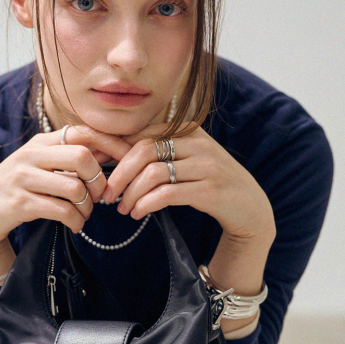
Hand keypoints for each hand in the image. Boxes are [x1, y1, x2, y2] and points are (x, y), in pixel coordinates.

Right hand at [0, 125, 130, 249]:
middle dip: (100, 180)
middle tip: (101, 198)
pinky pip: (61, 210)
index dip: (112, 145)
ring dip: (88, 207)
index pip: (84, 133)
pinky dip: (76, 221)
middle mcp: (31, 155)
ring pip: (74, 187)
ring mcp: (23, 178)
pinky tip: (75, 226)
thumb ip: (69, 158)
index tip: (128, 161)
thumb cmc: (19, 189)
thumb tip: (111, 153)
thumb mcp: (40, 165)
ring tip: (85, 216)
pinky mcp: (20, 203)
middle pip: (82, 156)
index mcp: (41, 142)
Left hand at [103, 123, 274, 242]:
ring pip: (153, 173)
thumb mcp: (186, 159)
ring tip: (123, 208)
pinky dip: (146, 204)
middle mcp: (197, 143)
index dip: (113, 150)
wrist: (249, 207)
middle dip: (119, 174)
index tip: (96, 168)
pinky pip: (168, 194)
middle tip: (107, 194)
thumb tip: (110, 151)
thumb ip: (157, 152)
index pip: (141, 134)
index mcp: (187, 130)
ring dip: (132, 193)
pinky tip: (138, 213)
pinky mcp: (210, 190)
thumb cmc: (208, 182)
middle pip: (144, 150)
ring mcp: (206, 165)